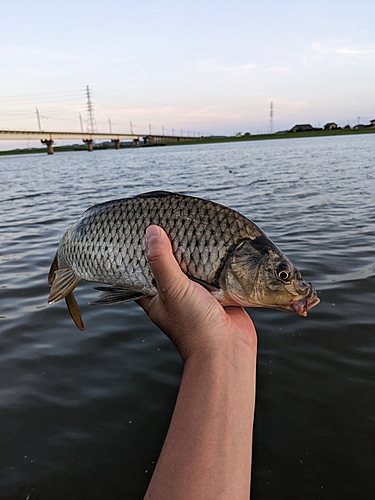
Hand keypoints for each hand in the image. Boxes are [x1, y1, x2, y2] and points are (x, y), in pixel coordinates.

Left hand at [137, 225, 256, 360]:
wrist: (228, 347)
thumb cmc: (194, 325)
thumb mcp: (172, 289)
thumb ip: (161, 261)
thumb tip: (152, 232)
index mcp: (155, 297)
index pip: (139, 273)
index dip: (137, 255)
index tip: (137, 235)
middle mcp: (174, 295)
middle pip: (167, 266)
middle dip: (169, 248)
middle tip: (166, 223)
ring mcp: (196, 294)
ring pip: (191, 267)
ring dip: (192, 252)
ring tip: (188, 226)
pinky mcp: (217, 293)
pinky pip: (213, 272)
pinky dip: (213, 260)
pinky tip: (213, 242)